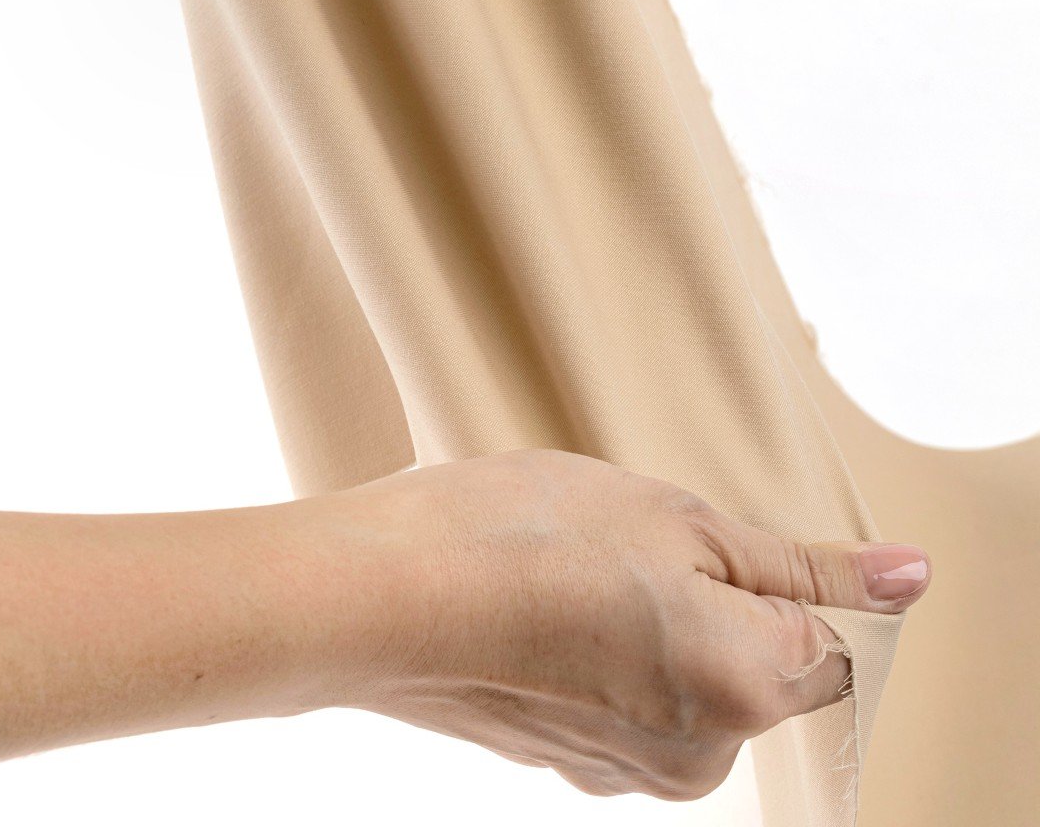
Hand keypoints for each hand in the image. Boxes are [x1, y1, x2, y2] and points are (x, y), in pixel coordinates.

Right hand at [0, 451, 929, 797]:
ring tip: (575, 563)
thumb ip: (801, 565)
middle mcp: (703, 758)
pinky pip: (632, 699)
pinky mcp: (573, 766)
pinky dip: (608, 650)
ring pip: (692, 677)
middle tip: (627, 536)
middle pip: (759, 663)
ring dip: (659, 620)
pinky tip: (545, 603)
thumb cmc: (520, 534)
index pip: (828, 638)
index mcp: (747, 689)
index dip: (771, 573)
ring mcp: (631, 773)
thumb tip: (911, 577)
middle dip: (717, 596)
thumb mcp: (675, 516)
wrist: (378, 593)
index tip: (702, 539)